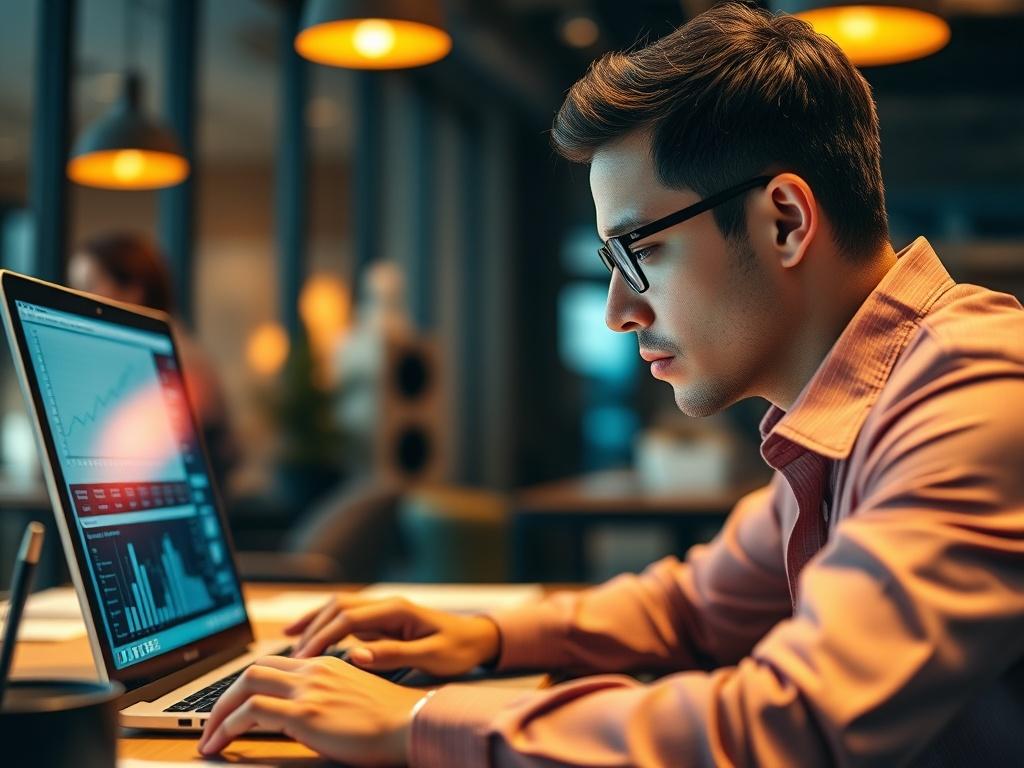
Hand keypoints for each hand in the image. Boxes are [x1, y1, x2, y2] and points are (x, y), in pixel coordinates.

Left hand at [197, 654, 423, 764]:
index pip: (272, 666)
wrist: (412, 724)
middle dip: (223, 699)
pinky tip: (220, 745)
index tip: (233, 709)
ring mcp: (308, 689)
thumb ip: (327, 698)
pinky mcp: (305, 712)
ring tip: (207, 739)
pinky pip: (251, 713)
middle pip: (251, 671)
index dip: (245, 687)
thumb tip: (303, 716)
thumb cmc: (391, 722)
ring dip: (218, 713)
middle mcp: (313, 670)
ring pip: (244, 686)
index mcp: (325, 665)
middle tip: (210, 726)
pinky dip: (227, 727)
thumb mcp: (354, 699)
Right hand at [284, 595, 500, 676]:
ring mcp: (383, 610)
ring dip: (314, 622)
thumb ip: (394, 655)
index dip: (323, 638)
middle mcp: (386, 604)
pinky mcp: (382, 620)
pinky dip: (325, 624)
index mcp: (396, 610)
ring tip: (289, 642)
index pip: (348, 619)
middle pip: (338, 608)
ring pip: (339, 609)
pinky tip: (309, 636)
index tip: (305, 660)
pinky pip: (346, 618)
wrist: (476, 639)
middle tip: (292, 657)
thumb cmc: (457, 649)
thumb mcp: (431, 657)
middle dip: (312, 628)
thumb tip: (355, 654)